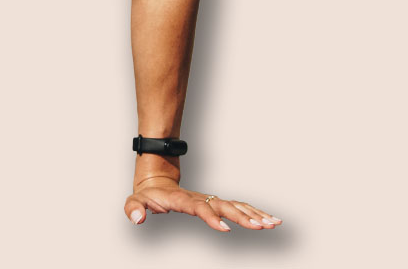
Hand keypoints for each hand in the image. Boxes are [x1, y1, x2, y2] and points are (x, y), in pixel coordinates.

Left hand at [124, 176, 282, 231]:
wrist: (157, 179)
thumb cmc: (148, 194)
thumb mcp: (136, 200)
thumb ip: (133, 208)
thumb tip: (137, 219)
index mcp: (184, 199)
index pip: (200, 208)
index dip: (211, 217)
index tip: (225, 229)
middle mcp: (201, 198)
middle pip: (225, 206)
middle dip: (243, 216)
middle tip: (261, 226)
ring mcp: (210, 199)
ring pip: (236, 205)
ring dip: (255, 214)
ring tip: (274, 223)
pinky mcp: (216, 204)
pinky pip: (239, 207)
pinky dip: (255, 213)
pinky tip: (270, 220)